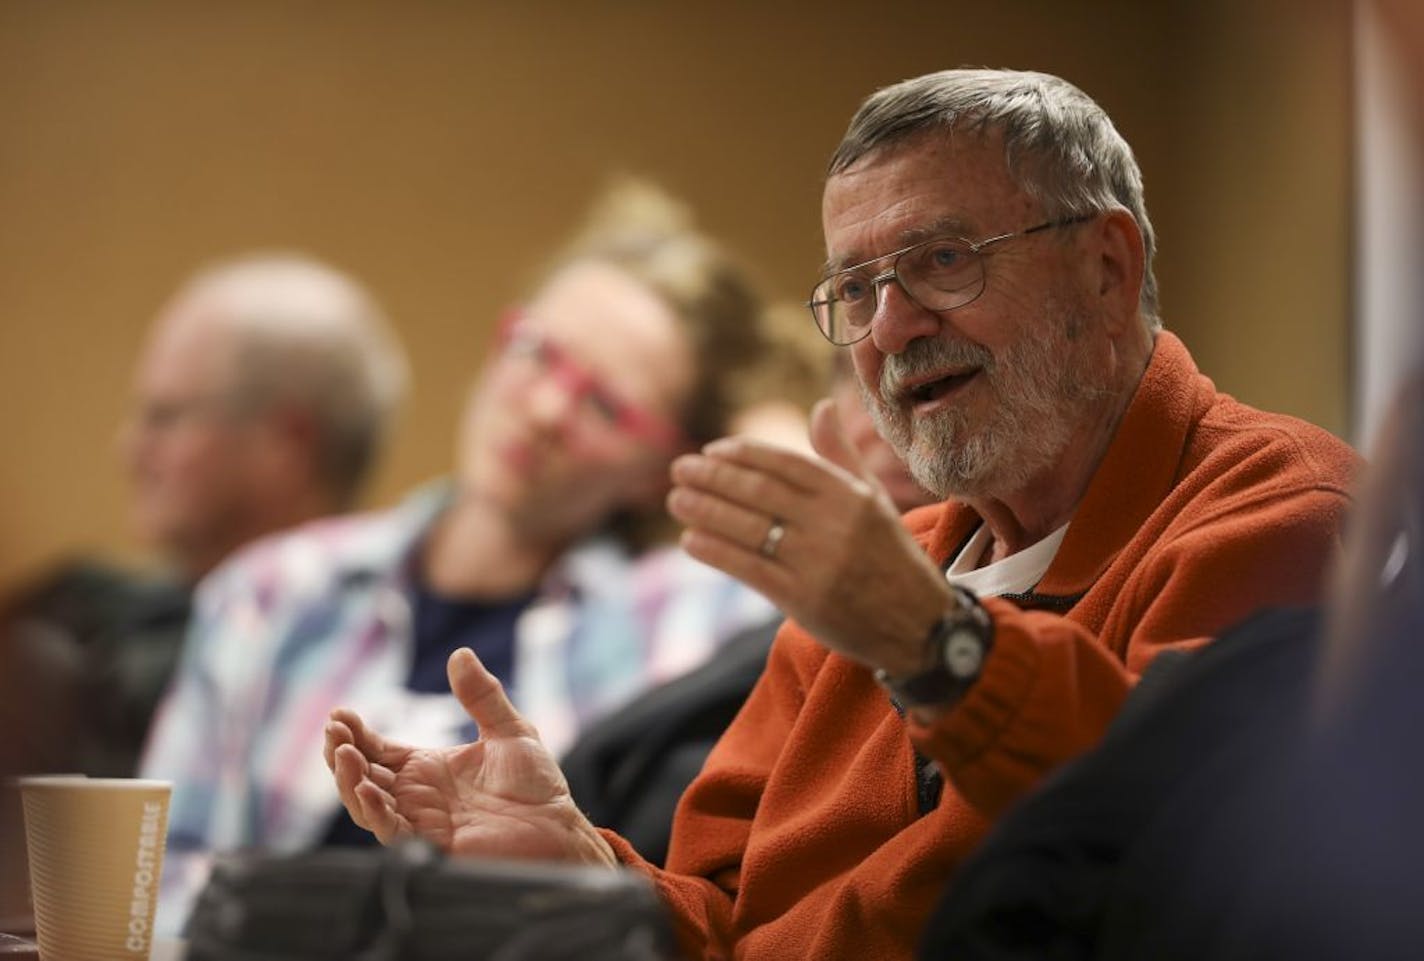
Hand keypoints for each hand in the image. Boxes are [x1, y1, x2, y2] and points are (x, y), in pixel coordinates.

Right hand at [323, 647, 616, 866]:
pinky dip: (376, 812)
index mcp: (428, 769)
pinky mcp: (432, 846)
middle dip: (343, 754)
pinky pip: (393, 832)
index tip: (340, 714)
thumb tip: (460, 654)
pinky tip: (367, 789)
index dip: (356, 734)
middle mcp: (418, 796)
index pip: (378, 750)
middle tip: (334, 731)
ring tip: (343, 753)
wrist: (560, 826)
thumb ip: (482, 696)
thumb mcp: (509, 729)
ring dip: (350, 780)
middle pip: (364, 775)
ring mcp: (422, 821)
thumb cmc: (538, 784)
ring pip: (369, 804)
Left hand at [667, 399, 952, 675]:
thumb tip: (821, 405)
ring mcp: (818, 562)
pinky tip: (690, 540)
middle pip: (760, 491)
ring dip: (704, 510)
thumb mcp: (873, 500)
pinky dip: (714, 551)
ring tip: (676, 499)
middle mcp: (834, 524)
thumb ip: (841, 455)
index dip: (743, 454)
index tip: (711, 451)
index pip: (785, 463)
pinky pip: (749, 568)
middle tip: (679, 469)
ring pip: (748, 528)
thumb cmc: (889, 556)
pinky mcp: (803, 599)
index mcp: (850, 495)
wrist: (919, 624)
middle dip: (713, 477)